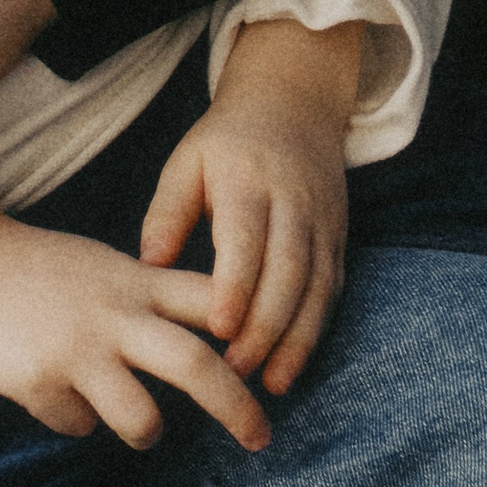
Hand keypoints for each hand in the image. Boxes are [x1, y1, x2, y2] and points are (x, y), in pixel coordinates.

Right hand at [0, 209, 270, 451]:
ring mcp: (80, 349)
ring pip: (143, 420)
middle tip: (261, 438)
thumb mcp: (102, 267)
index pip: (213, 298)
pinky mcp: (42, 381)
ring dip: (146, 432)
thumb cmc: (36, 267)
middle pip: (199, 366)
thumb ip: (144, 299)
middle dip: (238, 407)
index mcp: (135, 281)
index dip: (253, 328)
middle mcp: (117, 314)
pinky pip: (76, 427)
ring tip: (138, 426)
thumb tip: (190, 347)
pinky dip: (72, 420)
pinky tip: (52, 394)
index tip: (274, 358)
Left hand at [138, 20, 360, 397]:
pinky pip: (332, 288)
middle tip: (234, 373)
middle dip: (265, 327)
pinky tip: (293, 364)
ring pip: (317, 286)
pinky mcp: (337, 236)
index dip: (236, 286)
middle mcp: (293, 202)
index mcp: (248, 180)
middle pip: (288, 271)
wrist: (294, 103)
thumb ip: (168, 212)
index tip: (218, 330)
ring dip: (296, 339)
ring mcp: (321, 221)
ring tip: (269, 383)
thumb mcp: (187, 161)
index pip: (247, 238)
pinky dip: (316, 329)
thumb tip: (148, 266)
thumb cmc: (226, 142)